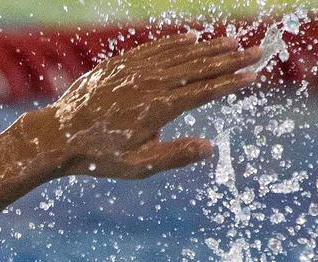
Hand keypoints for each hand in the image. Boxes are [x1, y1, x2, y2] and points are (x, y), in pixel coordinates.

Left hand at [43, 33, 261, 178]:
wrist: (58, 135)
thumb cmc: (99, 156)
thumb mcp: (139, 165)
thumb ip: (176, 155)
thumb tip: (210, 148)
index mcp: (160, 107)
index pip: (206, 91)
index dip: (231, 83)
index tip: (254, 76)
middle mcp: (151, 83)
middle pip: (199, 66)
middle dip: (231, 59)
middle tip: (258, 51)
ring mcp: (134, 70)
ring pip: (179, 54)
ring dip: (208, 48)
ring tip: (232, 43)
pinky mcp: (119, 65)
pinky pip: (154, 49)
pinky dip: (175, 43)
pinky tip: (192, 39)